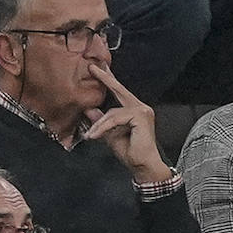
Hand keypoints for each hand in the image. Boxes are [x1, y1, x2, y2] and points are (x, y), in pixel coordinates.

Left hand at [84, 65, 172, 183]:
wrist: (142, 165)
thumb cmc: (130, 152)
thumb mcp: (110, 134)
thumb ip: (101, 121)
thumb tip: (89, 109)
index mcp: (135, 111)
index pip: (120, 93)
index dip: (109, 80)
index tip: (98, 69)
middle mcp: (141, 108)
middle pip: (120, 90)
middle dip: (105, 78)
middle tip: (93, 67)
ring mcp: (143, 111)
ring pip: (113, 111)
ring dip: (100, 124)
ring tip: (92, 135)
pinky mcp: (140, 116)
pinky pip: (116, 118)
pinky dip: (104, 127)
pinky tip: (97, 135)